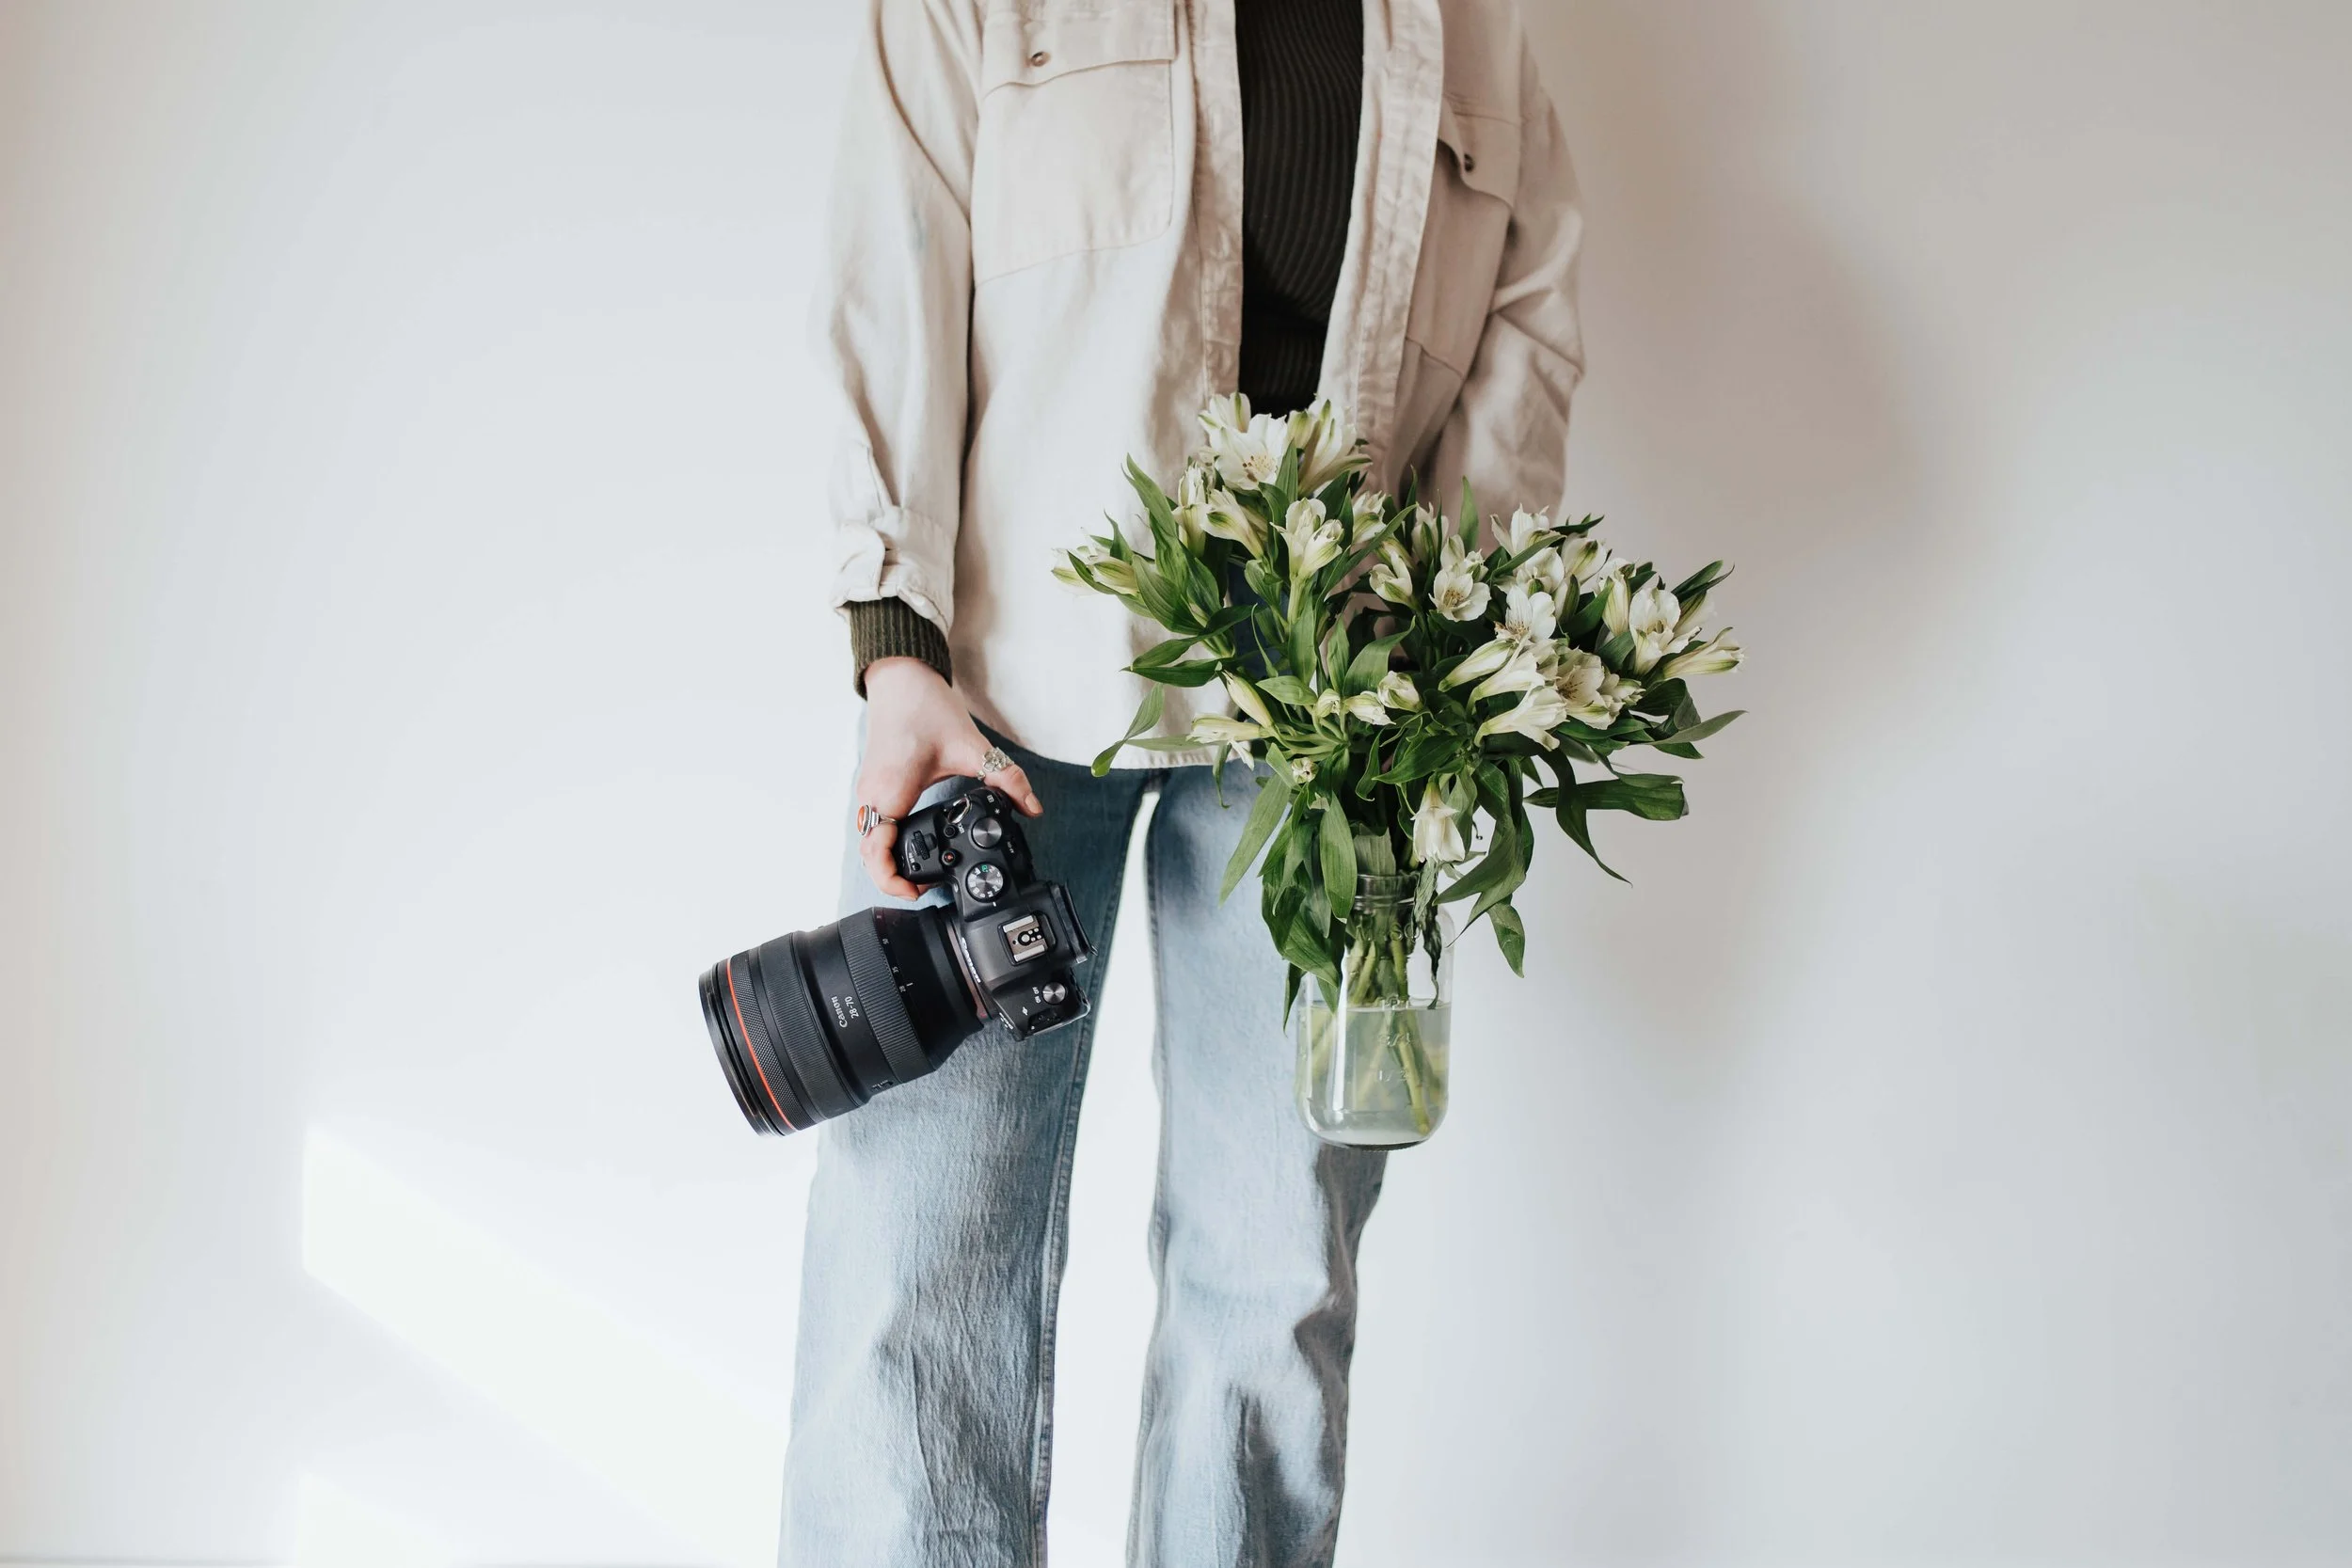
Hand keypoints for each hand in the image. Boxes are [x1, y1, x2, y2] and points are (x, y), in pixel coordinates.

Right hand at [856, 657, 1043, 899]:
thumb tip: (1032, 807)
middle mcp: (873, 797)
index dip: (893, 882)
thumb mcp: (972, 746)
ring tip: (921, 874)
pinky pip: (874, 827)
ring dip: (889, 863)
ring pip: (869, 842)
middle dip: (895, 880)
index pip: (877, 854)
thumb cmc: (924, 707)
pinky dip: (887, 844)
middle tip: (927, 888)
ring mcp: (869, 792)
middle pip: (871, 856)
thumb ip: (1007, 779)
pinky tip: (913, 846)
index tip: (918, 891)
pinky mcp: (873, 787)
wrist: (900, 678)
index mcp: (891, 792)